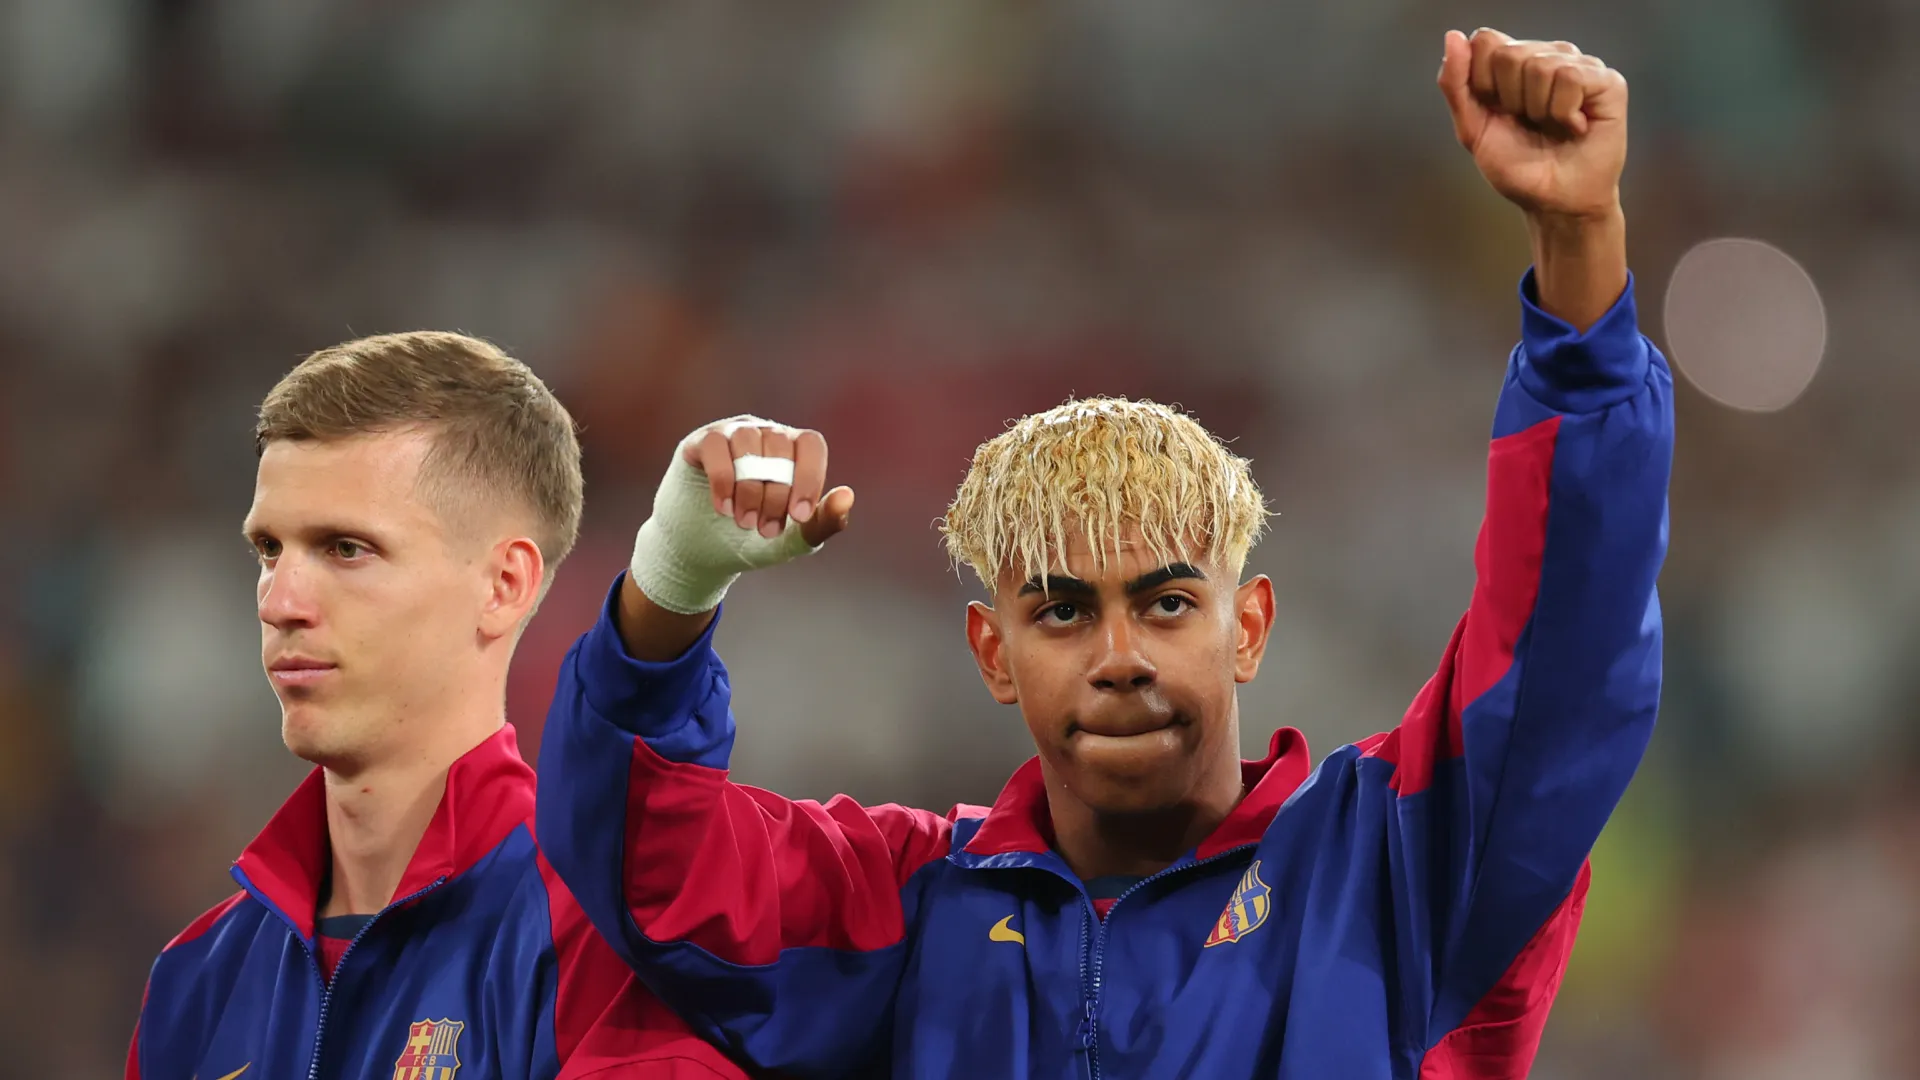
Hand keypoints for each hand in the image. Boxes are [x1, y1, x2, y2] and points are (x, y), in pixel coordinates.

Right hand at [681, 416, 852, 546]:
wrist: (703, 552)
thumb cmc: (753, 539)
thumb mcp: (792, 540)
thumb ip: (823, 522)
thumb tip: (847, 495)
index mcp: (794, 451)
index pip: (810, 444)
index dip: (809, 477)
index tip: (799, 516)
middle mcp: (766, 433)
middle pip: (780, 448)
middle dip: (775, 495)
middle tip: (765, 530)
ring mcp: (733, 433)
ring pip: (748, 443)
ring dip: (749, 489)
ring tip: (744, 522)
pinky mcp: (701, 442)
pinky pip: (716, 445)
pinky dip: (723, 479)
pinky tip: (723, 508)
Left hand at [1438, 28, 1627, 220]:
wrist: (1553, 202)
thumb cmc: (1518, 166)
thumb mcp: (1473, 129)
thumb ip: (1456, 84)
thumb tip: (1453, 35)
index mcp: (1514, 63)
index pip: (1486, 41)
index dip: (1483, 83)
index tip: (1497, 112)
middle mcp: (1548, 55)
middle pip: (1509, 53)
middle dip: (1510, 101)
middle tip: (1529, 123)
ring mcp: (1580, 64)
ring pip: (1540, 65)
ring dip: (1538, 110)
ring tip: (1552, 126)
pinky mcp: (1607, 81)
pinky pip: (1571, 77)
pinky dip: (1564, 112)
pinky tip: (1575, 126)